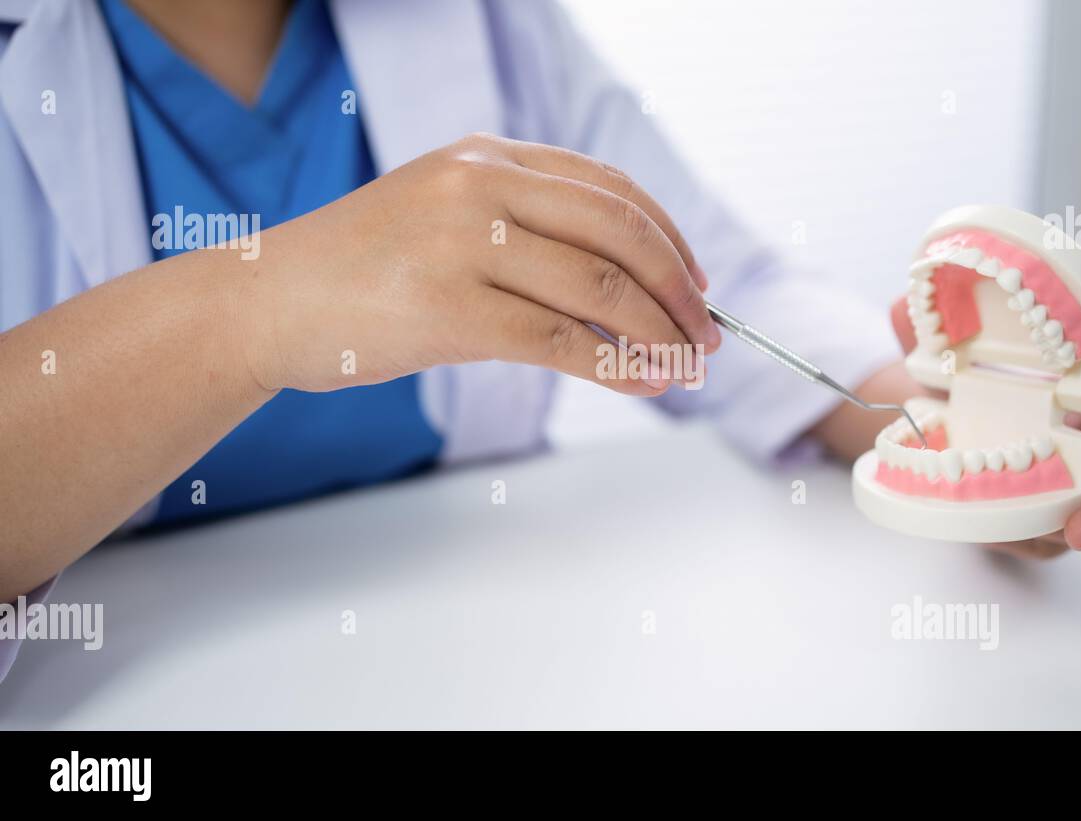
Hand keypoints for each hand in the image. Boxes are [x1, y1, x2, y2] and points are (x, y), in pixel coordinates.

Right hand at [240, 132, 718, 394]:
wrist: (264, 301)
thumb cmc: (359, 269)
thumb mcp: (443, 218)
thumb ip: (521, 229)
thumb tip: (620, 290)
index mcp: (485, 156)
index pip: (609, 188)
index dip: (668, 238)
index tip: (697, 281)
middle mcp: (480, 186)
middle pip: (619, 232)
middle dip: (680, 289)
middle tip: (710, 334)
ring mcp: (463, 244)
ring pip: (599, 288)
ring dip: (660, 333)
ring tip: (688, 368)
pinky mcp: (448, 309)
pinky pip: (559, 341)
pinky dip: (618, 366)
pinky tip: (647, 384)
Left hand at [889, 297, 1080, 558]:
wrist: (943, 425)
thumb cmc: (974, 378)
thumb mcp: (952, 347)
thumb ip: (931, 322)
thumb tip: (904, 306)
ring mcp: (1077, 489)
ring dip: (1061, 534)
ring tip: (1034, 536)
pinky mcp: (1045, 525)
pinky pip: (1041, 540)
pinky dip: (1016, 538)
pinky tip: (985, 531)